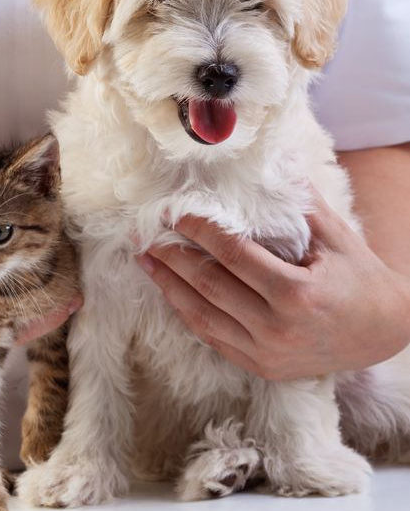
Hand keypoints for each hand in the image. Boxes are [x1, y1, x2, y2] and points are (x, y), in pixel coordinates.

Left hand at [135, 190, 409, 379]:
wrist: (384, 334)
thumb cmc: (361, 280)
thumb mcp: (336, 237)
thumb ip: (300, 203)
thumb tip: (272, 163)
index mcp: (294, 293)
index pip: (231, 255)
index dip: (199, 232)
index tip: (175, 214)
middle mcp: (275, 328)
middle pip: (208, 286)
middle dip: (172, 258)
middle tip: (146, 236)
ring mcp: (265, 353)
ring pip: (202, 317)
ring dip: (169, 288)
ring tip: (147, 263)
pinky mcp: (261, 367)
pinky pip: (213, 339)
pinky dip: (188, 314)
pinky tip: (172, 293)